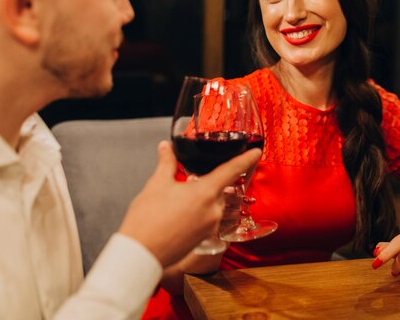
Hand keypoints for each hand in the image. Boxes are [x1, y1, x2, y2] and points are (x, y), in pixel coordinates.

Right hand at [119, 141, 260, 267]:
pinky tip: (180, 214)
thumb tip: (166, 147)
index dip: (246, 159)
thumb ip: (166, 162)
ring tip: (179, 200)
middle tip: (189, 181)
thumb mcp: (157, 184)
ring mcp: (211, 226)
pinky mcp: (205, 239)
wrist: (142, 253)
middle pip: (220, 188)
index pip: (232, 170)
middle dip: (207, 182)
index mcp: (206, 192)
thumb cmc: (148, 219)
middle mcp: (214, 209)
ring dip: (202, 198)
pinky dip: (199, 212)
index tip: (257, 151)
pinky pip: (208, 219)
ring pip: (213, 204)